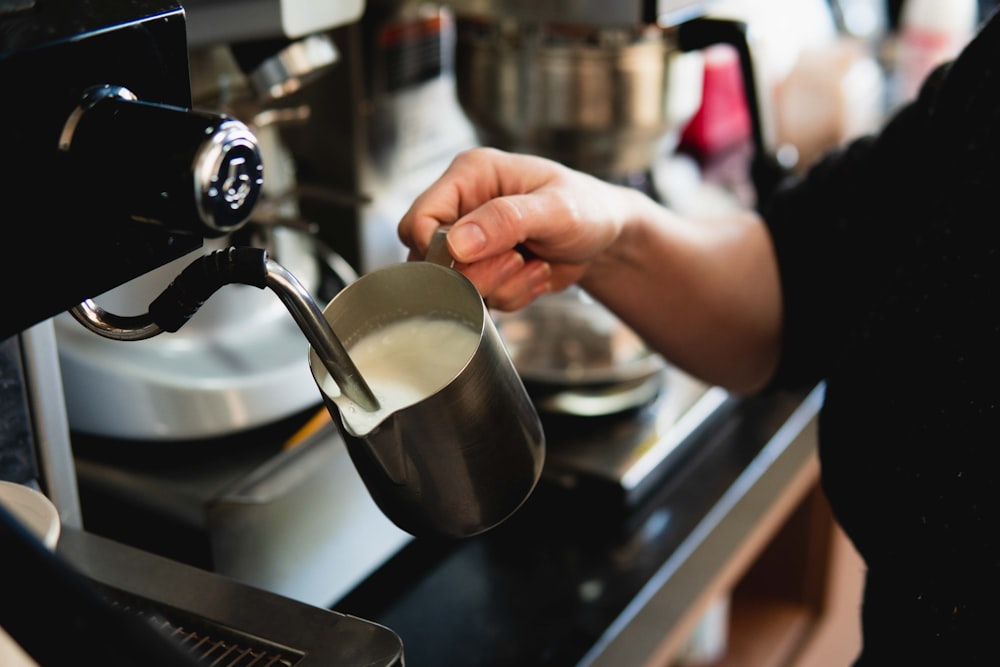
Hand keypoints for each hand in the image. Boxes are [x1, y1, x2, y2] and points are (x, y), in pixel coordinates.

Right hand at [397, 147, 639, 309]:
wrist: (607, 236)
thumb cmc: (587, 208)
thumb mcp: (555, 210)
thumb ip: (506, 220)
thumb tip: (457, 244)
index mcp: (470, 176)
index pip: (419, 218)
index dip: (435, 247)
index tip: (471, 258)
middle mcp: (463, 207)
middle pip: (429, 259)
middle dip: (475, 273)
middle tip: (517, 261)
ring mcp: (471, 241)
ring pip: (454, 285)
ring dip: (498, 286)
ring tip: (534, 265)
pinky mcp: (483, 269)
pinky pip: (480, 298)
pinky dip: (510, 296)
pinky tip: (536, 274)